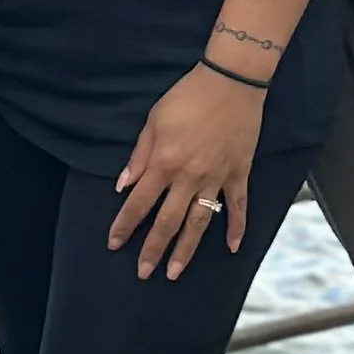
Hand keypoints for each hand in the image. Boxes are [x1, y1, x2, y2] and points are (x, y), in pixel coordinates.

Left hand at [109, 64, 266, 280]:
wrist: (231, 80)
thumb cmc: (188, 95)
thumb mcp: (154, 120)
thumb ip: (139, 155)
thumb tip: (123, 185)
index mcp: (164, 162)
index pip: (139, 203)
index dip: (125, 225)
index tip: (114, 244)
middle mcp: (189, 177)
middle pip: (168, 221)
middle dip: (153, 249)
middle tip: (143, 273)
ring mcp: (216, 178)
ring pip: (199, 222)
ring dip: (186, 249)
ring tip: (175, 272)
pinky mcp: (238, 173)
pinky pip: (237, 206)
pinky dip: (236, 228)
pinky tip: (231, 248)